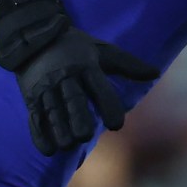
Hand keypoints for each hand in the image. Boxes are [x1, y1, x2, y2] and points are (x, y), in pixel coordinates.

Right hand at [0, 0, 159, 155]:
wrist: (34, 36)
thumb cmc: (75, 46)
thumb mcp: (102, 50)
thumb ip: (128, 64)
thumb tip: (155, 73)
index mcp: (86, 66)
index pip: (99, 87)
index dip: (108, 106)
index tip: (116, 125)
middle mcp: (65, 77)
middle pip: (72, 100)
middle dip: (78, 118)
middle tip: (85, 135)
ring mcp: (46, 88)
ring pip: (52, 111)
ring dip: (59, 130)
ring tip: (68, 145)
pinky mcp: (31, 97)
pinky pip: (35, 118)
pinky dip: (40, 135)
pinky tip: (49, 150)